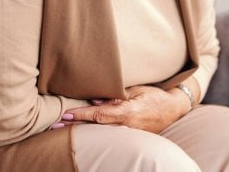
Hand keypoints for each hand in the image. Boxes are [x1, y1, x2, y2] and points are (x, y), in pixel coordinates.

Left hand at [56, 85, 190, 133]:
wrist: (175, 109)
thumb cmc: (155, 96)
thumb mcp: (137, 90)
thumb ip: (116, 95)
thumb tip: (95, 98)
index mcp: (128, 112)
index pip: (100, 114)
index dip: (82, 115)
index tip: (65, 115)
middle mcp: (127, 126)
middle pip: (96, 128)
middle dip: (75, 127)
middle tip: (53, 127)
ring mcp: (130, 134)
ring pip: (101, 134)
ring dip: (82, 132)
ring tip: (61, 130)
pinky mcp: (131, 138)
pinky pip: (110, 137)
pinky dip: (95, 135)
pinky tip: (82, 134)